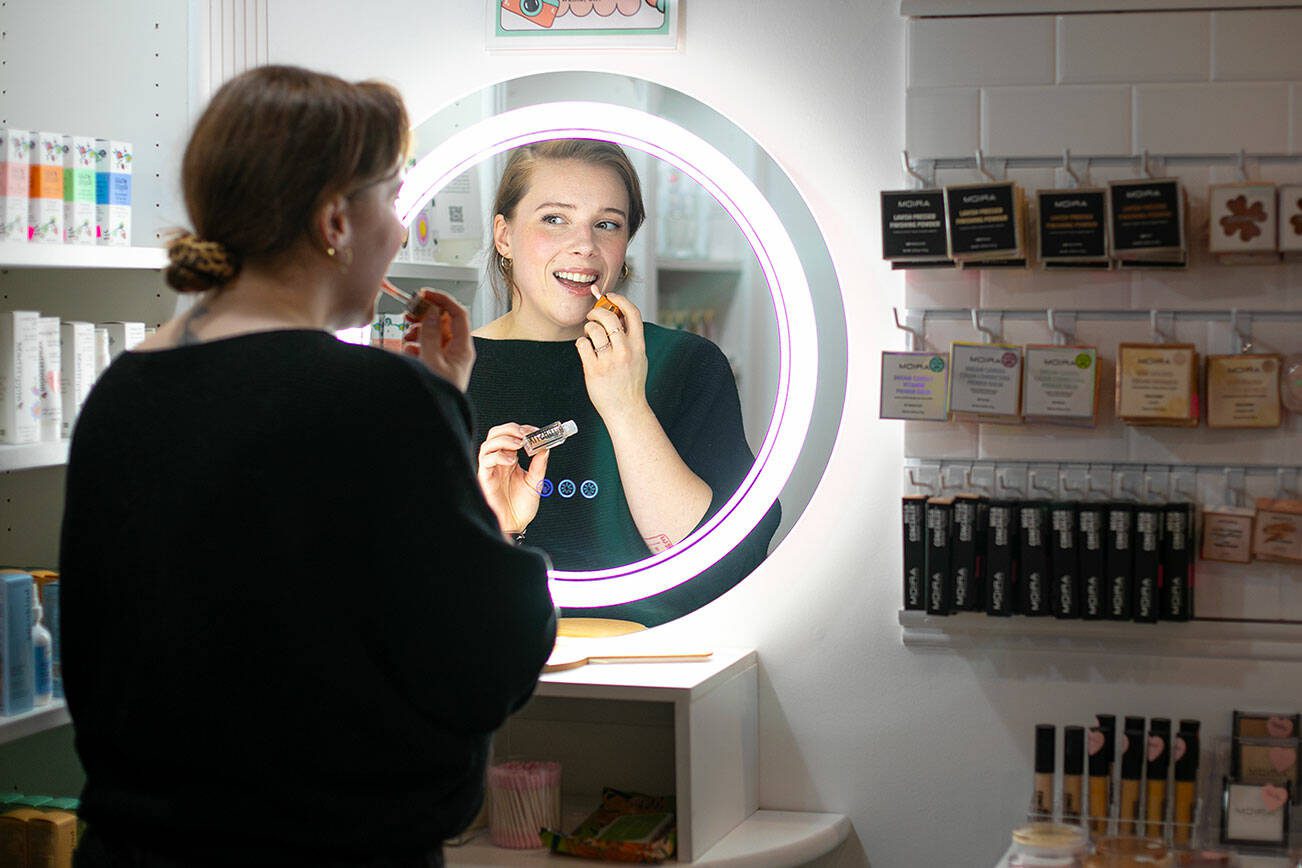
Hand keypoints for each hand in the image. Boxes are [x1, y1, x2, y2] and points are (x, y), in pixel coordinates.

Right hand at [401, 288, 473, 391]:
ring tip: (407, 338)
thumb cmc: (438, 395)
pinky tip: (408, 352)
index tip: (424, 294)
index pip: (458, 314)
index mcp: (462, 348)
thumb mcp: (431, 361)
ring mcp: (446, 359)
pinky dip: (415, 346)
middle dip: (425, 315)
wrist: (435, 420)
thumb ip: (430, 335)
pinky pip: (425, 349)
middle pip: (443, 322)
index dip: (442, 300)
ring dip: (418, 331)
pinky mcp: (435, 367)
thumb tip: (431, 313)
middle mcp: (456, 352)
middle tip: (409, 313)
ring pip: (432, 334)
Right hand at [477, 423, 550, 534]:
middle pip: (496, 434)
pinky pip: (486, 460)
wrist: (516, 524)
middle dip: (510, 429)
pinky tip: (511, 460)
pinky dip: (498, 455)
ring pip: (489, 443)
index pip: (511, 435)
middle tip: (524, 433)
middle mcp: (499, 462)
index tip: (535, 431)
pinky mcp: (485, 478)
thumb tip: (545, 446)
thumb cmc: (521, 506)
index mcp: (510, 460)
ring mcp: (491, 469)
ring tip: (519, 444)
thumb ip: (540, 463)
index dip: (522, 429)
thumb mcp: (536, 481)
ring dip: (504, 439)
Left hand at [575, 292, 647, 419]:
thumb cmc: (630, 383)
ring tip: (589, 335)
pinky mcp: (594, 369)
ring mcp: (609, 360)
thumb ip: (630, 338)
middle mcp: (625, 351)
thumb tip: (617, 314)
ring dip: (587, 328)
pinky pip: (582, 344)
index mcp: (638, 345)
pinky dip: (581, 343)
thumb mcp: (639, 357)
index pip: (632, 312)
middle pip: (609, 316)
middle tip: (592, 315)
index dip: (620, 299)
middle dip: (597, 311)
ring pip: (593, 329)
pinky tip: (585, 349)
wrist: (626, 409)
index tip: (610, 296)